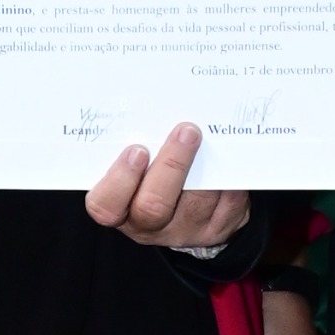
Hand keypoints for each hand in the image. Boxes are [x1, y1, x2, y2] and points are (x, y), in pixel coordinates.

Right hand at [85, 124, 250, 252]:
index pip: (106, 206)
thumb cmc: (151, 175)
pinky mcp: (216, 229)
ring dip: (206, 167)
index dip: (120, 180)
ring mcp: (184, 231)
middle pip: (153, 206)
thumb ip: (132, 146)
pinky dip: (228, 178)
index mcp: (119, 208)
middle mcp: (148, 226)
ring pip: (196, 203)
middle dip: (171, 166)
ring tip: (209, 136)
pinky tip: (226, 157)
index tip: (137, 150)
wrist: (189, 207)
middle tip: (186, 132)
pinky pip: (226, 204)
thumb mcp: (134, 165)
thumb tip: (147, 103)